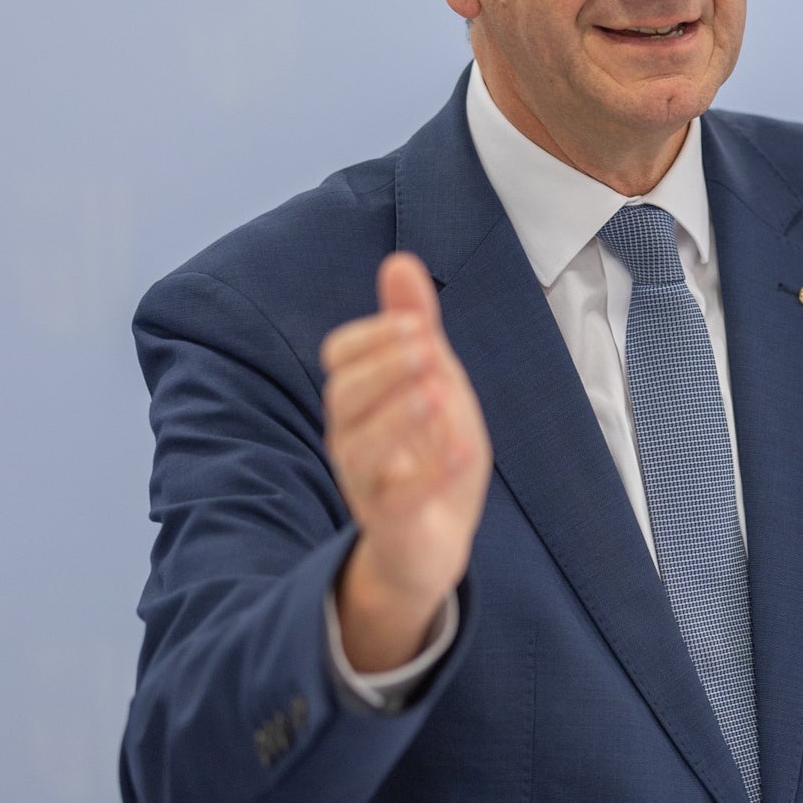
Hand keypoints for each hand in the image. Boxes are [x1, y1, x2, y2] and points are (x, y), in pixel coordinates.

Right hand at [322, 253, 490, 670]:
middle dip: (385, 369)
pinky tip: (463, 449)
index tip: (416, 325)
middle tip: (429, 349)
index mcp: (358, 401)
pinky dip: (430, 475)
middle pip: (343, 397)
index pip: (340, 358)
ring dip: (398, 418)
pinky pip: (399, 502)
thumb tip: (400, 260)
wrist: (431, 543)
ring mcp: (367, 484)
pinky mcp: (392, 525)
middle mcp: (351, 439)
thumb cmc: (427, 452)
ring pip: (360, 449)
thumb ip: (415, 327)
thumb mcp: (432, 381)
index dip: (373, 338)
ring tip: (436, 395)